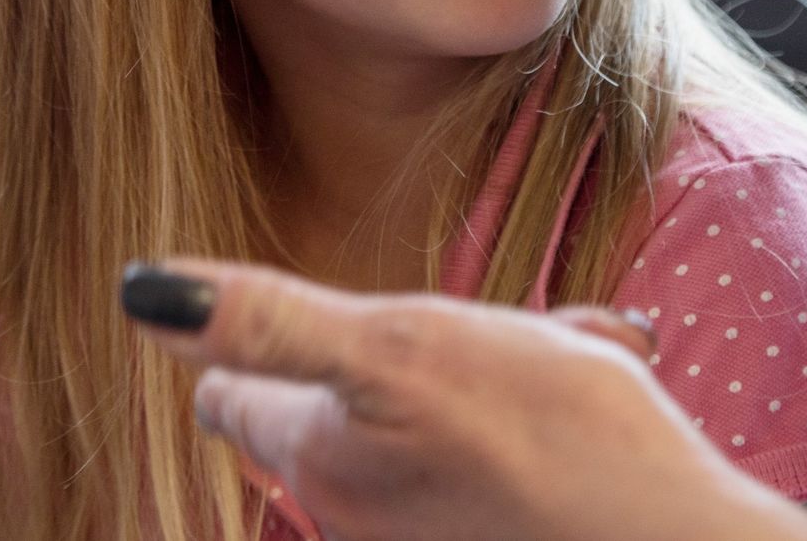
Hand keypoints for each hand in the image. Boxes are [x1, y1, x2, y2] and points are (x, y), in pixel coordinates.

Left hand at [121, 260, 806, 540]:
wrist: (666, 540)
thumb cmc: (549, 440)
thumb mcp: (403, 348)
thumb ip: (273, 323)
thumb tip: (141, 291)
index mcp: (320, 452)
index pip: (232, 396)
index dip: (258, 347)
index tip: (314, 324)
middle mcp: (353, 513)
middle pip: (338, 410)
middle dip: (405, 357)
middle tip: (480, 337)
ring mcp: (422, 531)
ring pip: (429, 428)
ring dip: (488, 376)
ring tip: (562, 354)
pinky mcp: (484, 530)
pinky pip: (492, 459)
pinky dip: (538, 413)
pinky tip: (595, 384)